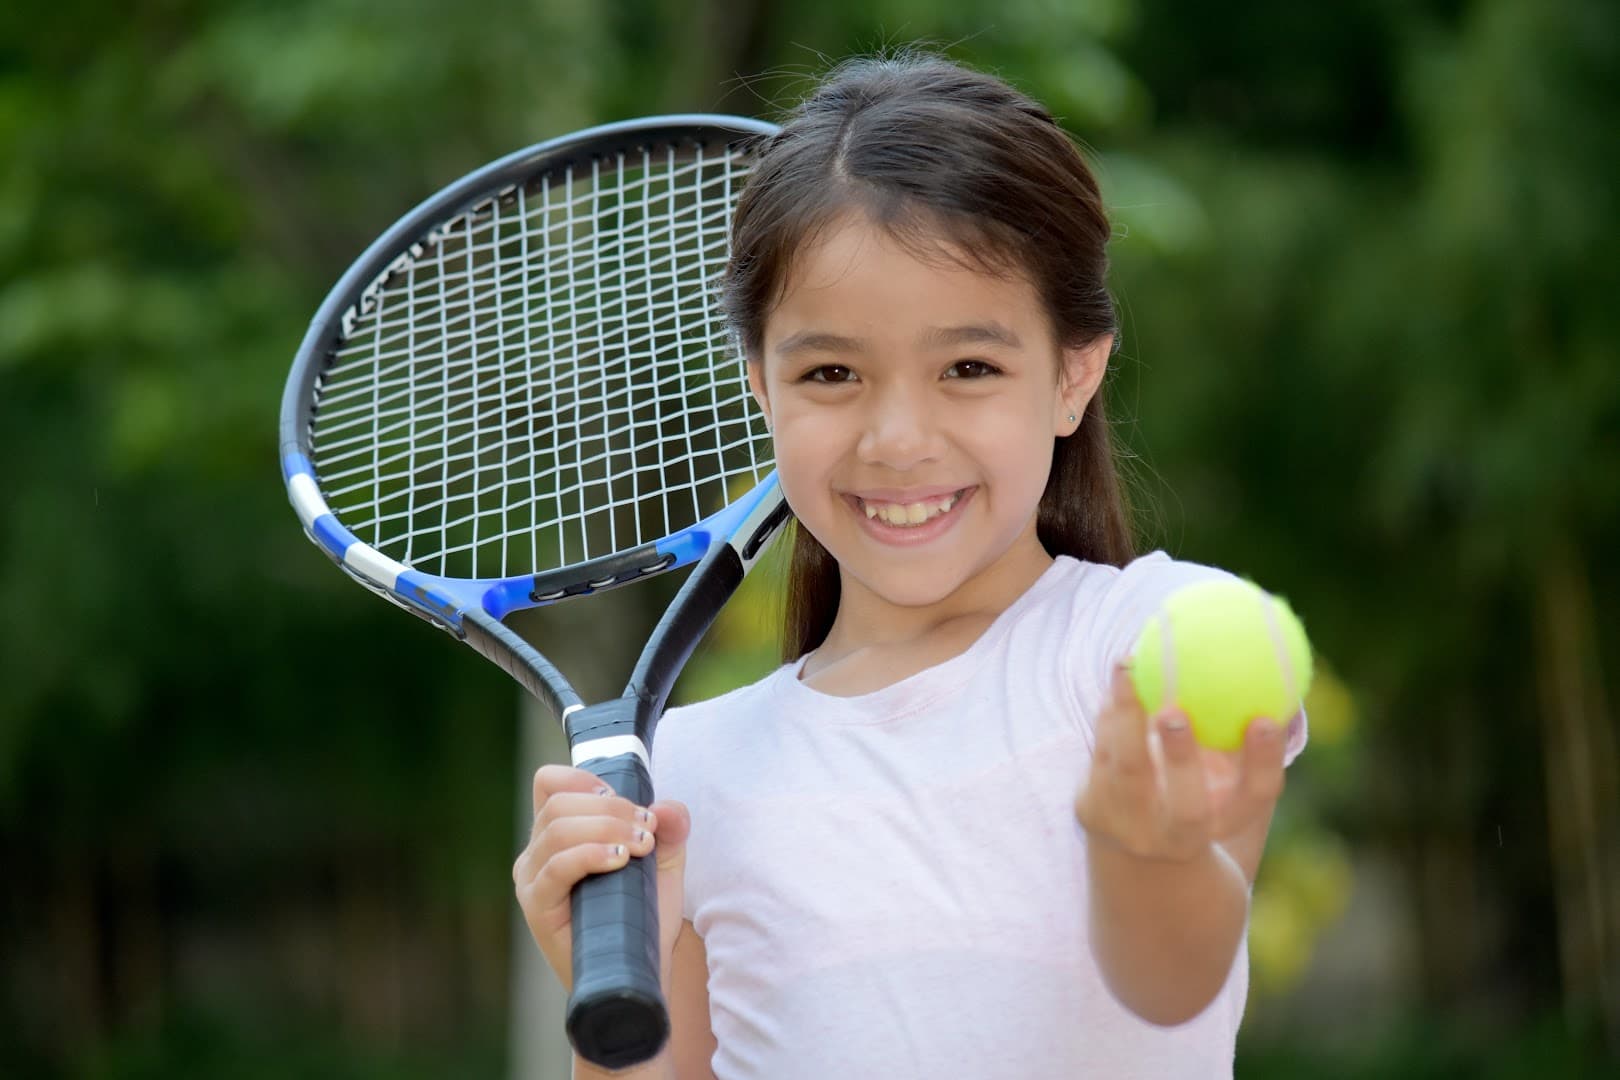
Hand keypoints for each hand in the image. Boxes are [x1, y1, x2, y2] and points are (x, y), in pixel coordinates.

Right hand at [513, 764, 690, 991]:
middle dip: (611, 809)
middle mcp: (536, 853)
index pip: (550, 783)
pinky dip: (590, 853)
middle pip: (559, 803)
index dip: (585, 779)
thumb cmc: (642, 915)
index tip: (623, 798)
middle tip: (648, 829)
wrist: (639, 971)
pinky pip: (556, 867)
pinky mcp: (537, 906)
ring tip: (642, 846)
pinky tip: (619, 859)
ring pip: (557, 828)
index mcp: (556, 834)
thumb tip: (669, 808)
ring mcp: (532, 880)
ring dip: (607, 827)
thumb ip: (670, 829)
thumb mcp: (663, 862)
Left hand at [1073, 667, 1287, 862]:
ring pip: (1127, 772)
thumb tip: (1279, 666)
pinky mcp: (1090, 810)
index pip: (1256, 798)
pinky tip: (1120, 675)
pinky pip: (1101, 754)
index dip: (1264, 762)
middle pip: (1188, 808)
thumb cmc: (1196, 784)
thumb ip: (1247, 729)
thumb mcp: (1226, 769)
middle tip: (1176, 710)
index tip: (1266, 719)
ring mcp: (1132, 829)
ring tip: (1128, 664)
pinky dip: (1110, 713)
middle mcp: (1181, 838)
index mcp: (1226, 822)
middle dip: (1182, 761)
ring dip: (1126, 715)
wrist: (1135, 837)